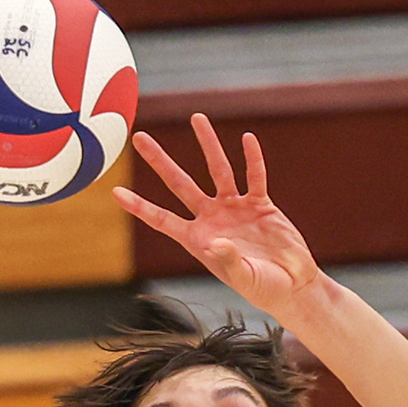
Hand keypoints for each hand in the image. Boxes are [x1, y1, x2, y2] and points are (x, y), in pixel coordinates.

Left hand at [114, 114, 321, 316]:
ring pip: (218, 170)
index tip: (116, 192)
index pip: (162, 219)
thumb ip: (228, 261)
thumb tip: (215, 243)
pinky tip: (247, 139)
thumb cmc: (263, 288)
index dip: (140, 206)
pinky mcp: (260, 204)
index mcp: (198, 239)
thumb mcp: (244, 279)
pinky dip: (252, 159)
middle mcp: (212, 219)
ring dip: (208, 144)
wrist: (291, 284)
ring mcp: (235, 208)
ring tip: (197, 118)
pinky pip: (255, 177)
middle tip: (139, 137)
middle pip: (180, 184)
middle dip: (160, 161)